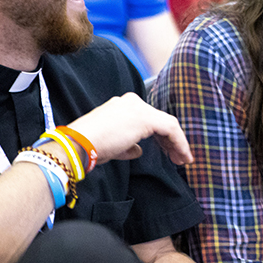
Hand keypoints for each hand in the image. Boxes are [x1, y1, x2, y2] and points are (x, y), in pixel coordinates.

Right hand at [67, 92, 192, 165]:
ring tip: (183, 159)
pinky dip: (179, 143)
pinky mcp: (145, 118)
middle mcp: (132, 102)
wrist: (79, 144)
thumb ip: (129, 145)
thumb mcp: (113, 145)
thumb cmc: (90, 146)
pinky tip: (182, 156)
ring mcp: (139, 108)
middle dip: (171, 141)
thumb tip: (138, 150)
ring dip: (178, 143)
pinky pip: (171, 129)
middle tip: (178, 157)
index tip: (168, 152)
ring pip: (169, 124)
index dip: (161, 137)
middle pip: (160, 120)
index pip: (149, 119)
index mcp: (123, 106)